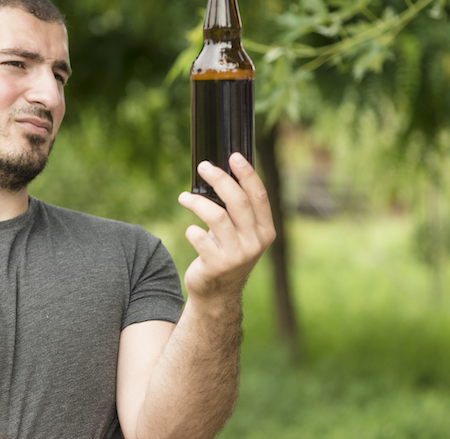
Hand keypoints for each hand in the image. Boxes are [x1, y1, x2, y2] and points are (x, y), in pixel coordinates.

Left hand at [178, 153, 275, 304]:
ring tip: (183, 198)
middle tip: (203, 166)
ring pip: (217, 217)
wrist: (216, 293)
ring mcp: (237, 255)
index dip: (247, 174)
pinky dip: (191, 231)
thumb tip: (222, 171)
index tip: (233, 156)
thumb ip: (238, 210)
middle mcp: (255, 243)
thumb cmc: (225, 252)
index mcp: (265, 231)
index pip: (258, 196)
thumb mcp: (240, 233)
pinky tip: (189, 230)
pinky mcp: (217, 266)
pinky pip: (200, 238)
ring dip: (197, 202)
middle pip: (238, 201)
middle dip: (219, 179)